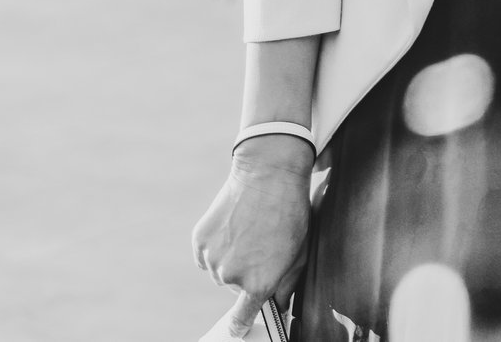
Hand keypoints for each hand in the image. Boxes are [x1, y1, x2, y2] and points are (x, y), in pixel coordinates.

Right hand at [193, 137, 313, 332]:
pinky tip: (233, 227)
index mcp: (258, 284)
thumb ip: (287, 285)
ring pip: (220, 271)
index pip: (242, 319)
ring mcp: (213, 258)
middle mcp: (231, 277)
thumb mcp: (300, 253)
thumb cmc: (291, 214)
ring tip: (249, 232)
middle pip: (235, 289)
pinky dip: (216, 247)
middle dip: (247, 274)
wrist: (268, 174)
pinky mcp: (200, 240)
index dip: (240, 325)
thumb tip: (279, 305)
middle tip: (262, 246)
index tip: (237, 329)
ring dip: (231, 259)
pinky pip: (206, 255)